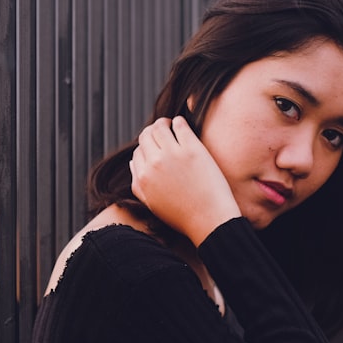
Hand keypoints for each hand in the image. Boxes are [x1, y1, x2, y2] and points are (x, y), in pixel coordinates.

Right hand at [130, 116, 240, 245]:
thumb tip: (133, 163)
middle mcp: (154, 163)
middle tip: (161, 130)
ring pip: (159, 127)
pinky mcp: (192, 149)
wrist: (210, 221)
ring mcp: (173, 154)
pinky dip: (178, 121)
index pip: (137, 152)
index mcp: (143, 177)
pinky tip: (181, 123)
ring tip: (170, 124)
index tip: (154, 147)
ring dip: (163, 123)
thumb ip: (137, 184)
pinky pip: (180, 125)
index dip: (145, 148)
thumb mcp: (151, 204)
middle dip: (151, 132)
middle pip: (145, 136)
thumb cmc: (183, 215)